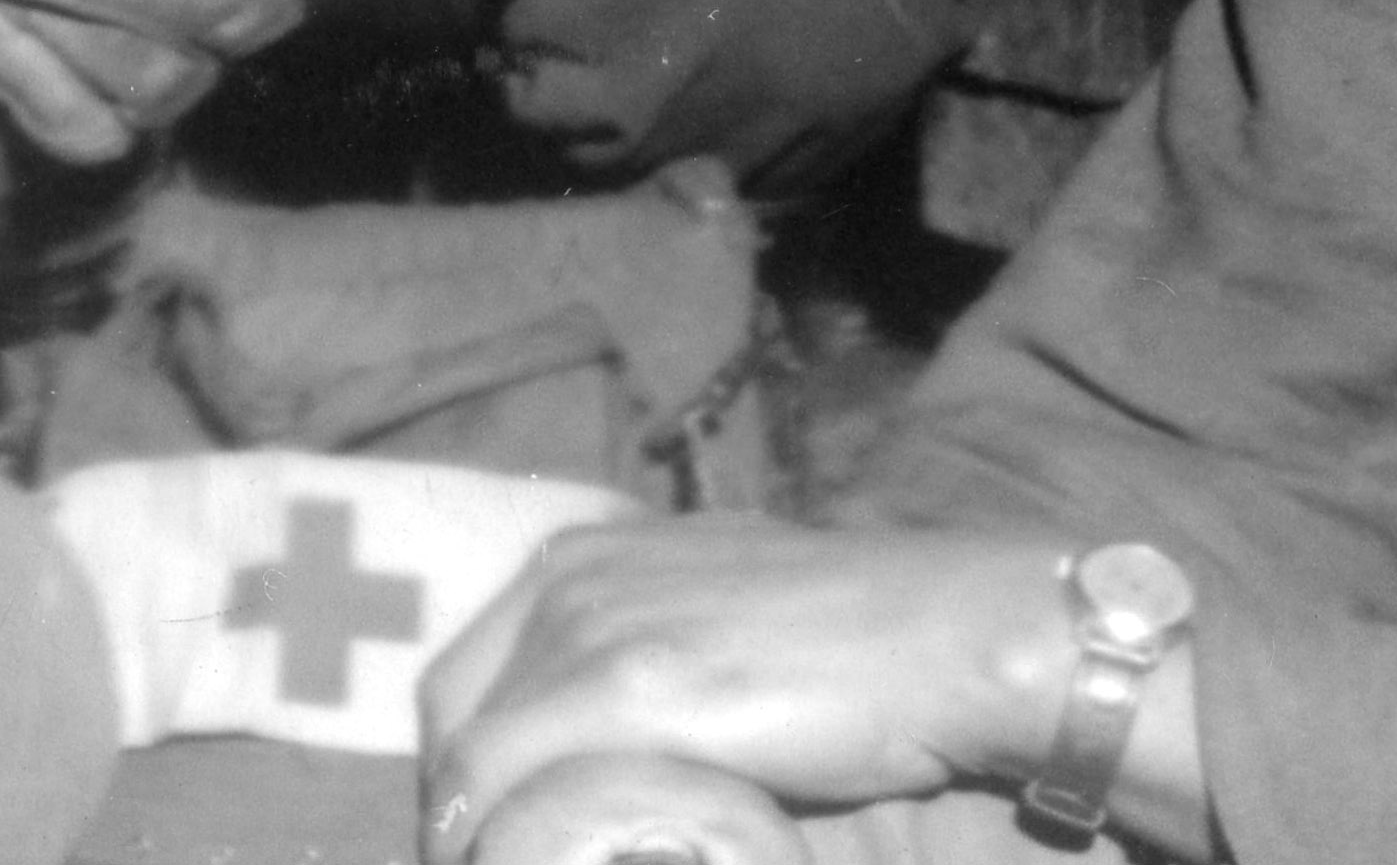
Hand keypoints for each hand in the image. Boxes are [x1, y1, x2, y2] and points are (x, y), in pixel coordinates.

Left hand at [421, 523, 1072, 854]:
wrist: (942, 634)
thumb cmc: (851, 647)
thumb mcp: (718, 629)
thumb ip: (648, 668)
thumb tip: (611, 757)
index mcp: (581, 560)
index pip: (465, 684)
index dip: (466, 773)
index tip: (491, 844)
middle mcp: (569, 581)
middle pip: (454, 719)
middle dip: (460, 810)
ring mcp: (594, 629)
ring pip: (473, 760)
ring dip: (483, 837)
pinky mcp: (631, 685)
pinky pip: (510, 781)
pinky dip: (508, 841)